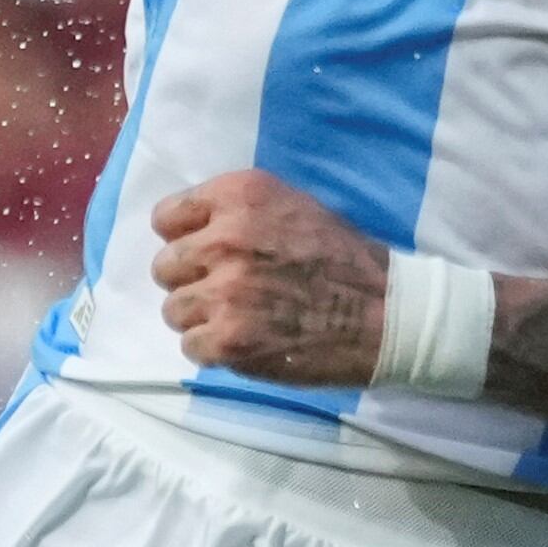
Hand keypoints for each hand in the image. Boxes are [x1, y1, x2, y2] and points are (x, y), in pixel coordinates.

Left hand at [149, 171, 398, 387]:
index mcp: (240, 196)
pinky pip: (190, 347)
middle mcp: (225, 239)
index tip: (204, 253)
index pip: (166, 217)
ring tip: (239, 319)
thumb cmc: (342, 258)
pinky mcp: (227, 340)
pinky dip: (214, 350)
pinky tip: (247, 341)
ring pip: (173, 310)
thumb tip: (192, 230)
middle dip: (191, 281)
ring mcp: (223, 292)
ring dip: (201, 319)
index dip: (183, 238)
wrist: (383, 314)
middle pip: (165, 267)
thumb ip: (238, 212)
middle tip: (227, 291)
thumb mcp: (292, 206)